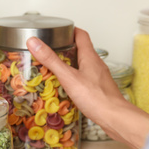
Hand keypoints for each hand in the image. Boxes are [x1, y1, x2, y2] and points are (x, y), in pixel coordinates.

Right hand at [27, 28, 148, 148]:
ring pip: (83, 64)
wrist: (114, 117)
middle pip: (81, 49)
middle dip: (66, 48)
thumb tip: (34, 42)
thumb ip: (51, 60)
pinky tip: (66, 85)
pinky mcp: (98, 88)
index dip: (70, 30)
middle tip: (52, 50)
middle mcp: (96, 64)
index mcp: (90, 57)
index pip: (81, 36)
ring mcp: (98, 77)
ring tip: (55, 67)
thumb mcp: (68, 77)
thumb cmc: (94, 97)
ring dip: (70, 63)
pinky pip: (84, 77)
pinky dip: (74, 77)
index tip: (59, 30)